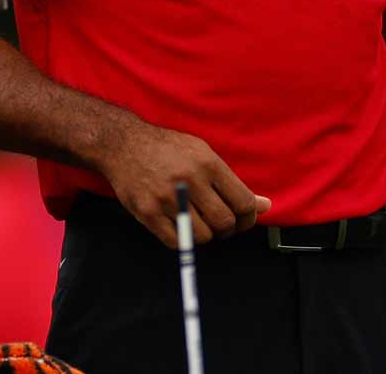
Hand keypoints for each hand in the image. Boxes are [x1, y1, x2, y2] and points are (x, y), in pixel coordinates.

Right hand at [93, 119, 270, 246]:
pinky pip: (176, 241)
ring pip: (202, 236)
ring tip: (198, 222)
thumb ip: (232, 182)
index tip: (243, 220)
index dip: (248, 218)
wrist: (122, 144)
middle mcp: (189, 181)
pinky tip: (180, 226)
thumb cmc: (166, 149)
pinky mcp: (148, 212)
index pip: (242, 203)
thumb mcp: (203, 154)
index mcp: (208, 164)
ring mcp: (167, 198)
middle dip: (227, 229)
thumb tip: (263, 205)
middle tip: (220, 225)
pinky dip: (183, 240)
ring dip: (204, 235)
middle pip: (224, 223)